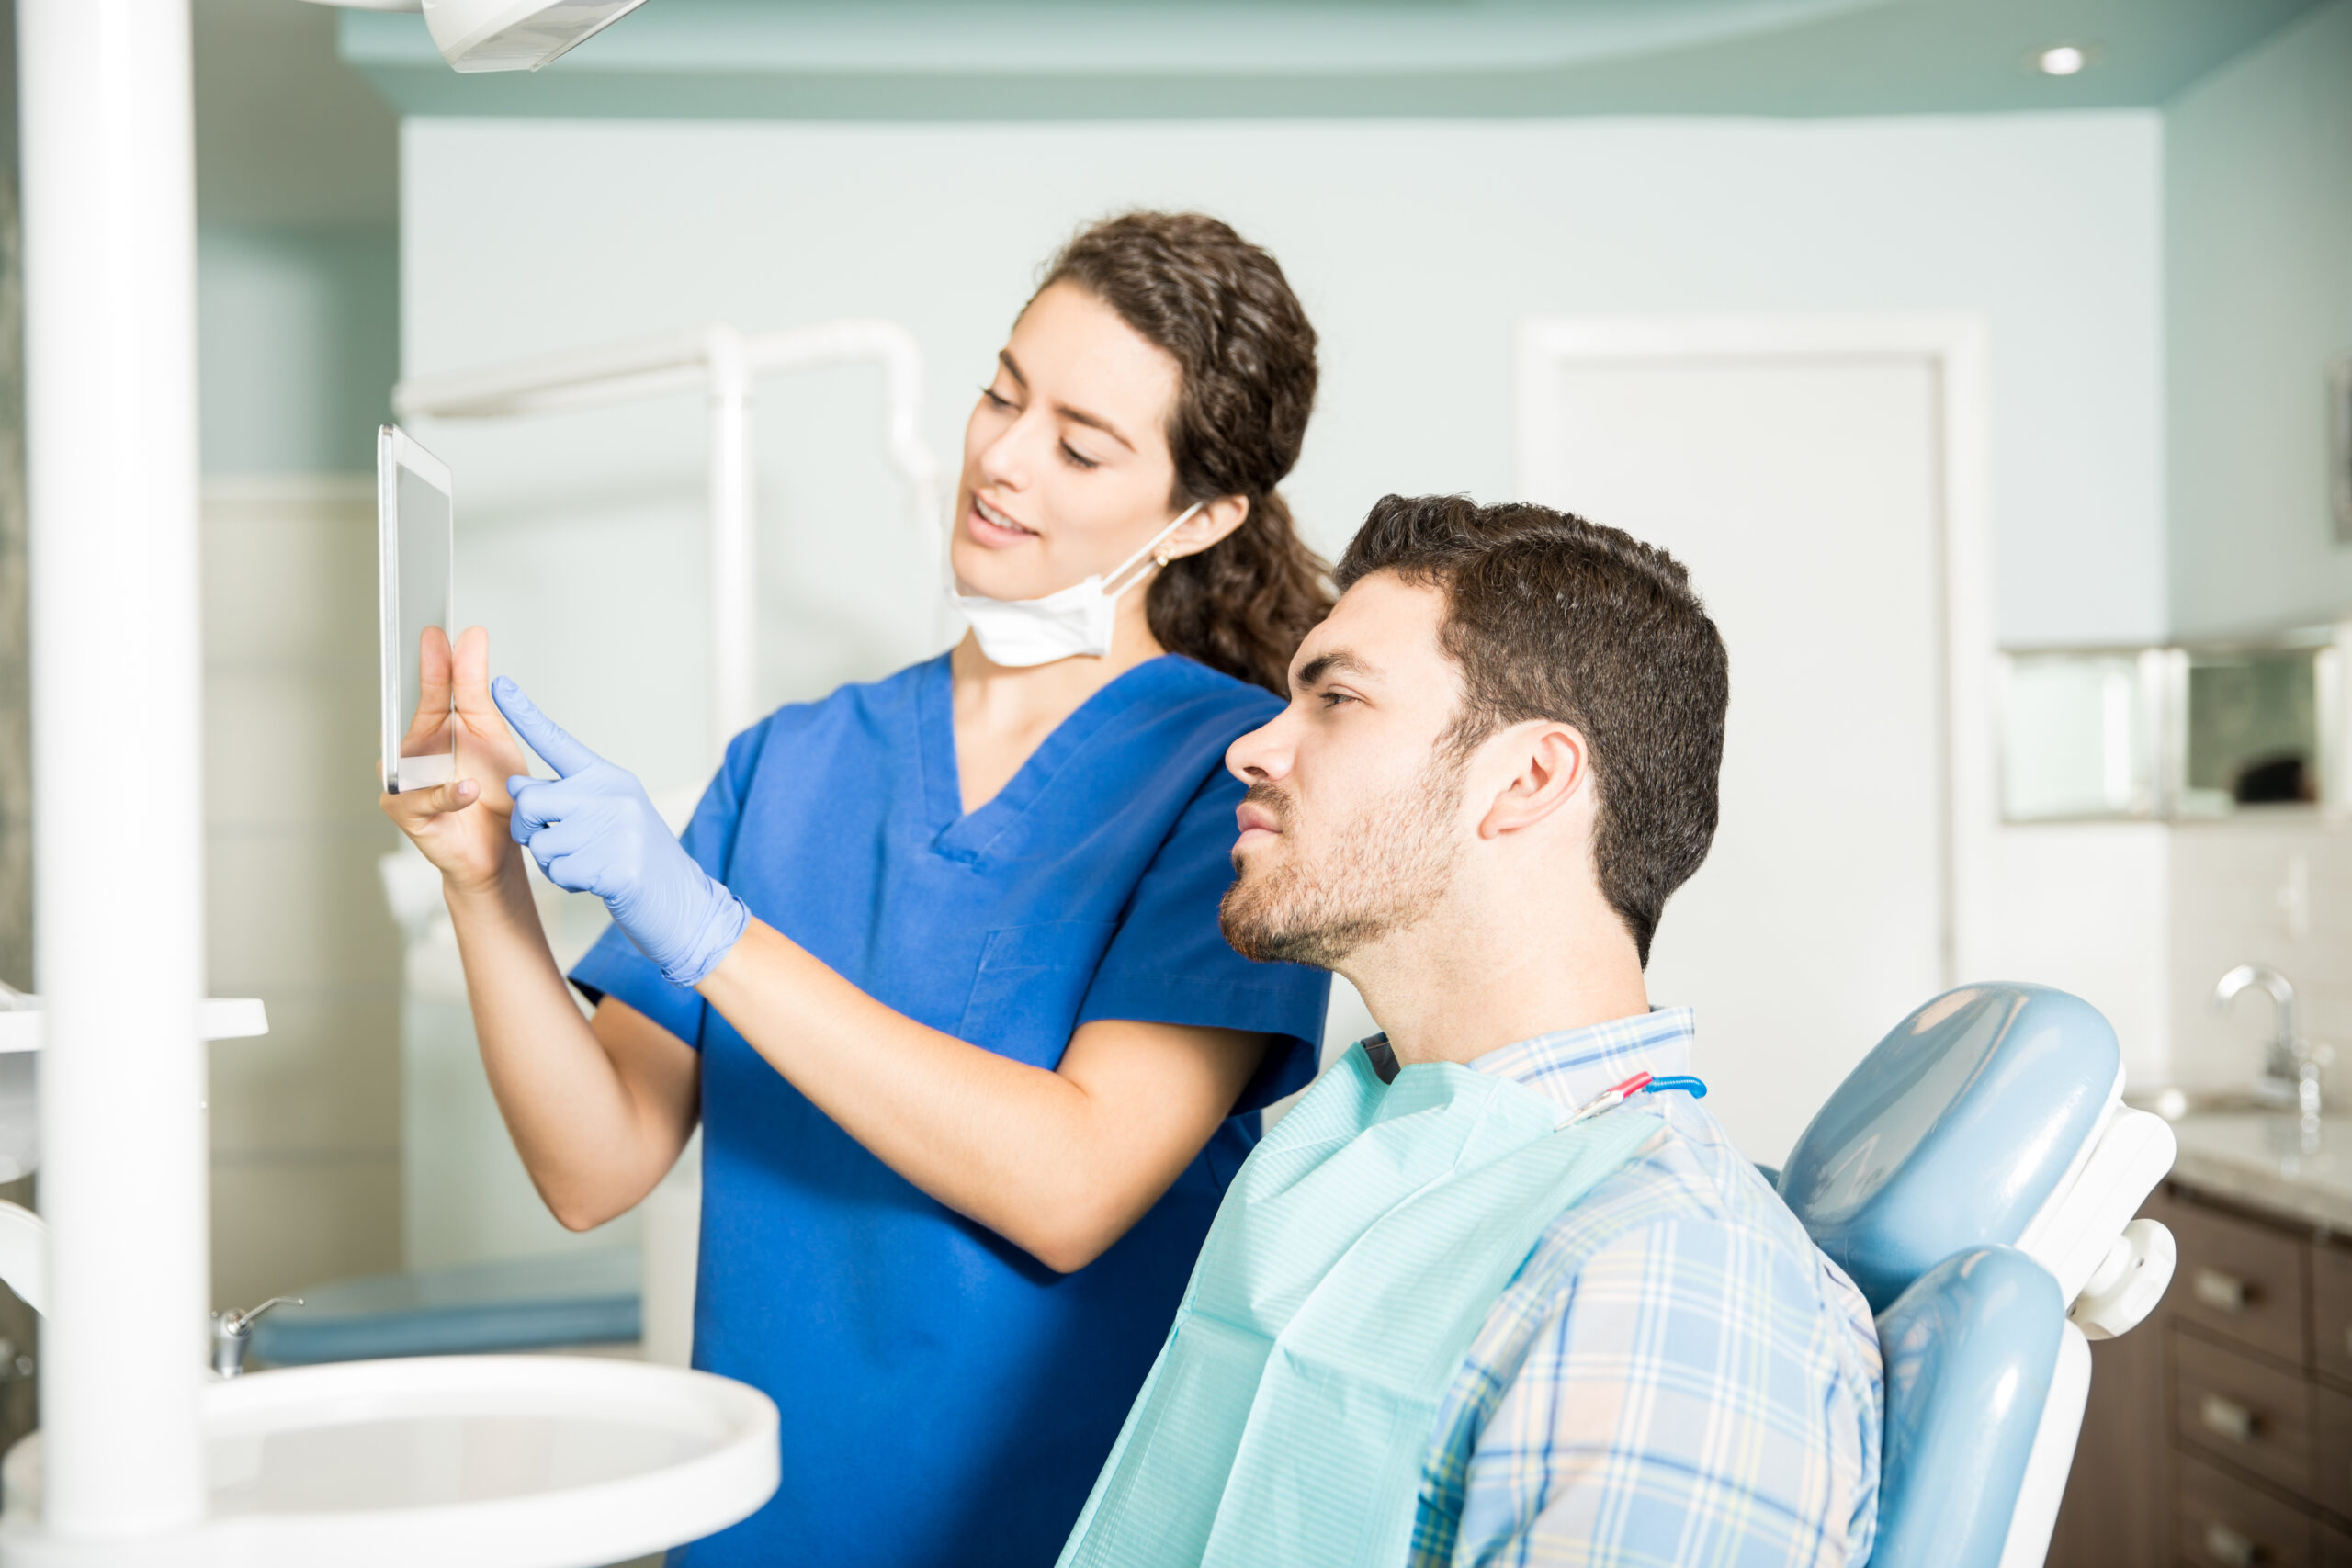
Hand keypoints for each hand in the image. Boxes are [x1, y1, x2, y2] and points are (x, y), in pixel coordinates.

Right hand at [379, 626, 535, 893]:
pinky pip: (421, 798)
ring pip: (413, 753)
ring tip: (460, 715)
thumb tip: (471, 637)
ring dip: (439, 740)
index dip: (433, 659)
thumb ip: (475, 687)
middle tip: (435, 646)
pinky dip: (445, 794)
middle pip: (420, 709)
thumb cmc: (491, 791)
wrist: (498, 847)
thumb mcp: (491, 733)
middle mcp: (413, 747)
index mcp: (435, 725)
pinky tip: (466, 788)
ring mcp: (405, 778)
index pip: (433, 686)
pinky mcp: (405, 811)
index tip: (435, 630)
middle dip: (429, 679)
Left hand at [493, 677, 747, 988]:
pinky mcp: (616, 866)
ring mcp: (617, 830)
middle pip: (531, 802)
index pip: (557, 740)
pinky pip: (558, 873)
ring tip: (589, 865)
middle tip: (554, 843)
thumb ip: (565, 798)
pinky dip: (569, 884)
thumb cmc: (637, 860)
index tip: (498, 683)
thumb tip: (516, 785)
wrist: (684, 904)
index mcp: (609, 777)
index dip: (525, 713)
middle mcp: (613, 795)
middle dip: (528, 830)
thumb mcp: (608, 817)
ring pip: (540, 844)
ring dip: (553, 863)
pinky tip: (598, 882)